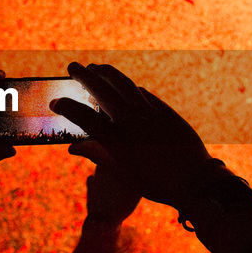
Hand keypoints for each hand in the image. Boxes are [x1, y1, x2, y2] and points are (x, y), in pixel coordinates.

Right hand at [52, 62, 212, 208]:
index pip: (84, 117)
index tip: (55, 102)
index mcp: (117, 141)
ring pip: (124, 84)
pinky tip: (122, 86)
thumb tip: (73, 146)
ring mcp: (150, 113)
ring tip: (95, 67)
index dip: (67, 107)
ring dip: (107, 73)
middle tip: (72, 67)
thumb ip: (98, 155)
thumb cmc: (156, 185)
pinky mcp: (165, 111)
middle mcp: (131, 122)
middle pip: (102, 91)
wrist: (196, 182)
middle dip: (84, 76)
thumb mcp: (124, 174)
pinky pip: (143, 94)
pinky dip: (129, 88)